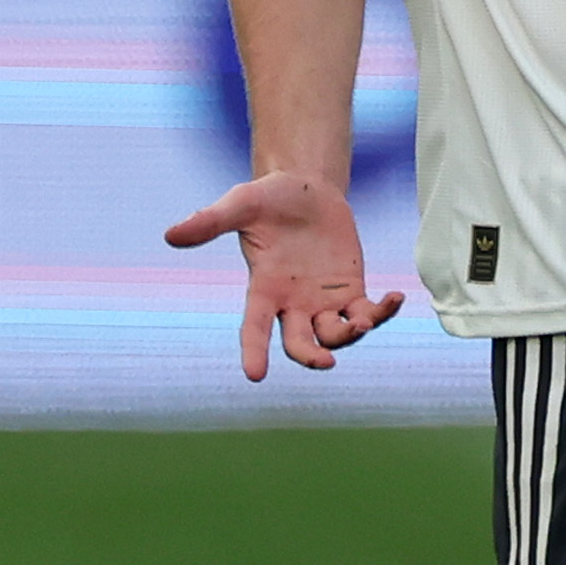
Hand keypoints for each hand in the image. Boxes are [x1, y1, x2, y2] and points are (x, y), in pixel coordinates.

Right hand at [165, 168, 405, 381]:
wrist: (306, 189)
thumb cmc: (267, 198)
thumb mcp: (239, 203)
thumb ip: (210, 221)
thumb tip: (170, 236)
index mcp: (262, 289)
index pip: (252, 329)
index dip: (253, 352)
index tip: (255, 375)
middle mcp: (291, 303)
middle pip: (299, 343)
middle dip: (310, 356)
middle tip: (324, 360)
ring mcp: (322, 301)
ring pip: (335, 336)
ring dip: (350, 336)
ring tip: (365, 321)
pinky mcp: (349, 291)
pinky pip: (366, 314)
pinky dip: (381, 313)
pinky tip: (395, 299)